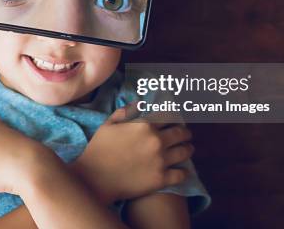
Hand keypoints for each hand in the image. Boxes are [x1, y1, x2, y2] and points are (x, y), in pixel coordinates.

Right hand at [74, 103, 193, 203]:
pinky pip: (181, 174)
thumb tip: (140, 103)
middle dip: (185, 132)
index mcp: (144, 125)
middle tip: (187, 134)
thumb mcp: (108, 124)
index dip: (173, 117)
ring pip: (185, 152)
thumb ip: (126, 112)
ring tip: (188, 149)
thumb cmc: (98, 149)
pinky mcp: (161, 179)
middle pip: (181, 133)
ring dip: (188, 149)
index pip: (168, 116)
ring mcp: (161, 161)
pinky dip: (184, 172)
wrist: (94, 178)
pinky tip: (183, 170)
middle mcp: (157, 141)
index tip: (175, 119)